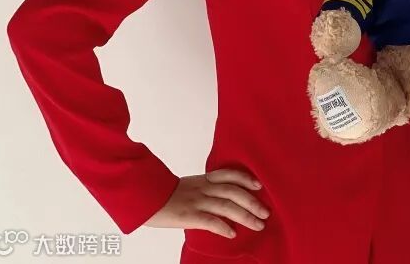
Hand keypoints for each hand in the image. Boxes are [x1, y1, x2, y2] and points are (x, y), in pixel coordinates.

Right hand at [146, 169, 269, 237]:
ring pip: (227, 207)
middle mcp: (203, 189)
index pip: (229, 175)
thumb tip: (221, 196)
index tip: (259, 186)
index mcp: (203, 180)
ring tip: (258, 225)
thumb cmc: (164, 195)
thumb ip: (204, 188)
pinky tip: (233, 233)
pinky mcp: (189, 216)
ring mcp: (197, 202)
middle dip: (252, 202)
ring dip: (245, 216)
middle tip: (266, 212)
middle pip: (233, 192)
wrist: (143, 198)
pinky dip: (223, 227)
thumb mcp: (187, 186)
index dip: (245, 179)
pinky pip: (210, 221)